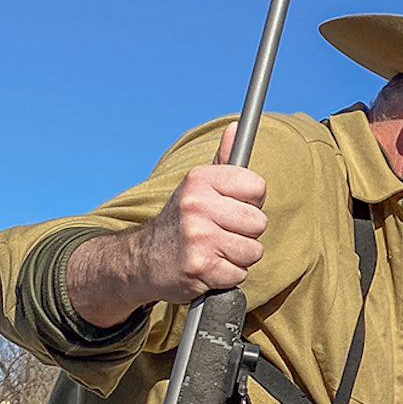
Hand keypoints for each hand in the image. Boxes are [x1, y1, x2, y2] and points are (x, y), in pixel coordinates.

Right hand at [133, 122, 267, 303]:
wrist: (143, 259)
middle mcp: (197, 204)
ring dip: (238, 256)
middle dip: (245, 233)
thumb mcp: (197, 186)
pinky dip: (227, 275)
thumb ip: (223, 160)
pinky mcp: (201, 266)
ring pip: (254, 250)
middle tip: (220, 233)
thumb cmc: (181, 221)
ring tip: (214, 250)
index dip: (250, 202)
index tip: (232, 208)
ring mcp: (199, 236)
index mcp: (199, 179)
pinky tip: (208, 266)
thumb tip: (237, 128)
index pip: (257, 187)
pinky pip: (240, 273)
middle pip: (259, 222)